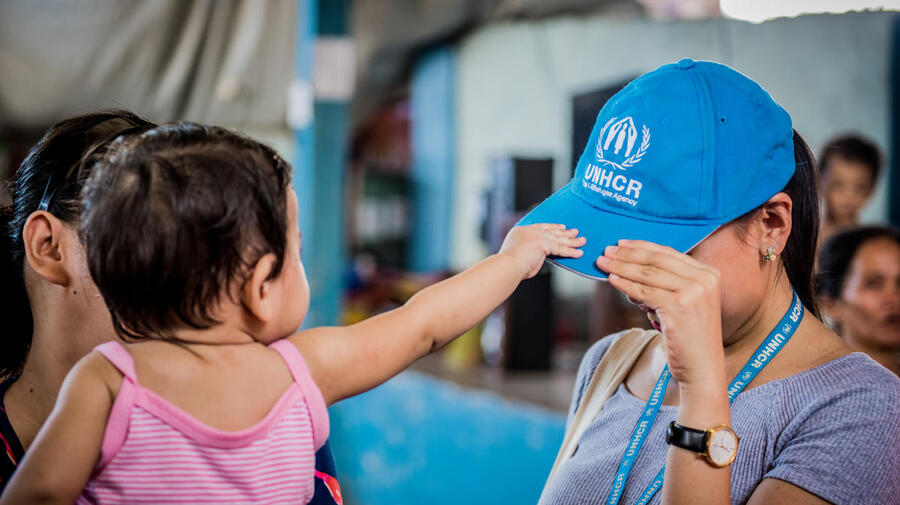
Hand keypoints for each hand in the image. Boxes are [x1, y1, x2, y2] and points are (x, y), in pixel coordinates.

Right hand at [500, 224, 584, 278]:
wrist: (507, 266)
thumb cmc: (510, 267)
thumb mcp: (519, 255)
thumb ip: (531, 253)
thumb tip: (539, 257)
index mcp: (521, 231)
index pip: (540, 226)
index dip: (552, 227)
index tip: (561, 227)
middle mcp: (529, 230)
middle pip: (551, 231)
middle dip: (565, 232)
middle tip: (575, 231)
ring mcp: (536, 235)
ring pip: (558, 238)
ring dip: (572, 241)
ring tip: (582, 241)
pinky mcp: (543, 243)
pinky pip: (560, 249)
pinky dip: (571, 252)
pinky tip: (579, 253)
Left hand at [595, 239, 724, 390]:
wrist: (702, 368)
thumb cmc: (688, 337)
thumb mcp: (682, 303)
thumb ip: (665, 283)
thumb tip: (627, 268)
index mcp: (709, 273)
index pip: (669, 253)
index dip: (642, 246)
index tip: (621, 244)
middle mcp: (705, 279)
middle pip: (657, 260)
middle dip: (628, 254)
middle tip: (606, 251)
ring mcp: (694, 292)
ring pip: (648, 274)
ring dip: (622, 266)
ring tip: (602, 263)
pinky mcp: (679, 306)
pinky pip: (644, 291)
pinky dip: (625, 284)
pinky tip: (612, 280)